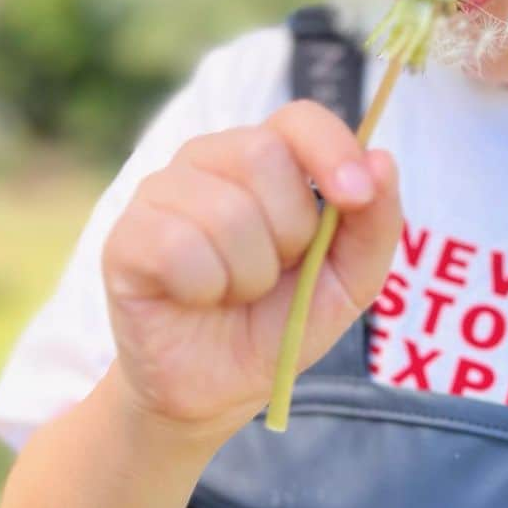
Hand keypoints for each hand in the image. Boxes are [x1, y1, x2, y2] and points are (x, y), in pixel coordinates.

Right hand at [101, 100, 401, 437]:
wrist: (214, 390)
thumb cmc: (278, 322)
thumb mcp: (348, 283)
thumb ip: (374, 225)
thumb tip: (382, 160)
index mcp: (265, 157)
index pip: (299, 117)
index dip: (331, 150)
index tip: (355, 197)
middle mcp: (208, 159)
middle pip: (261, 156)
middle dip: (289, 233)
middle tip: (275, 273)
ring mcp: (159, 192)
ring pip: (225, 211)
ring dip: (248, 275)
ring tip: (234, 293)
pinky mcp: (125, 237)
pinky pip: (180, 249)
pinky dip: (205, 290)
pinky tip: (196, 299)